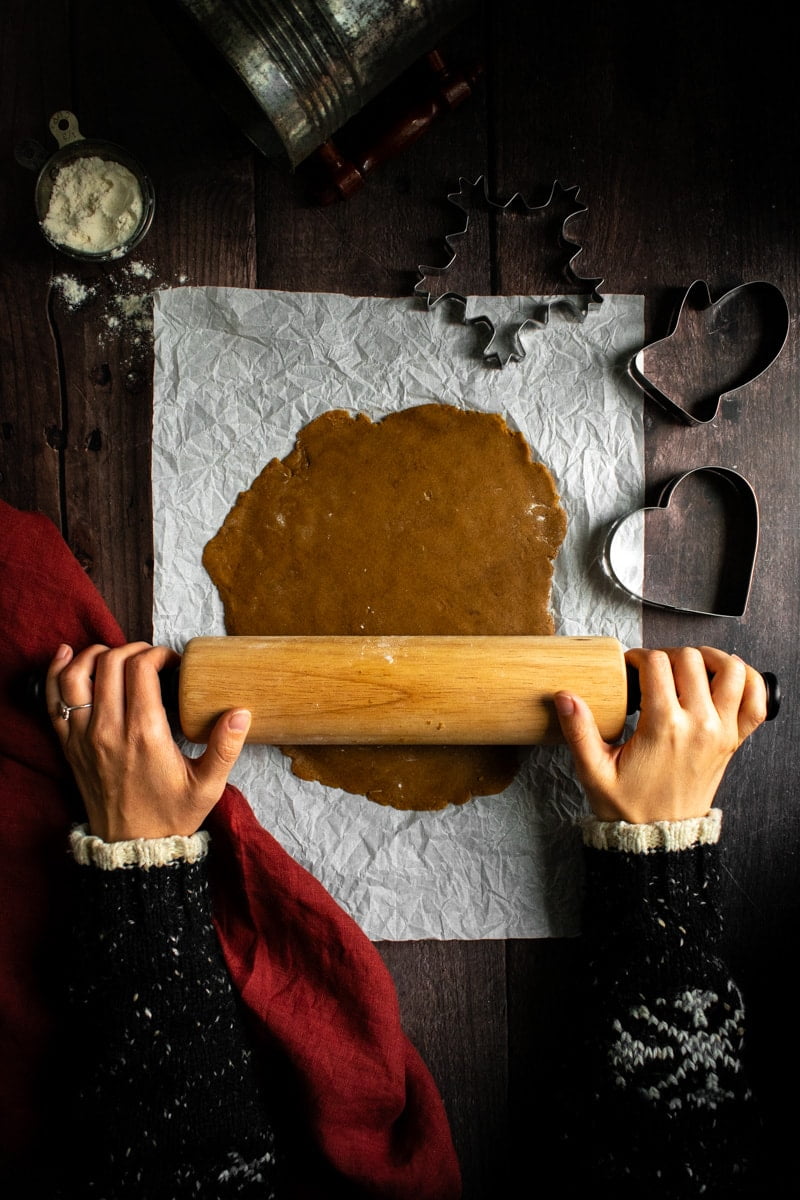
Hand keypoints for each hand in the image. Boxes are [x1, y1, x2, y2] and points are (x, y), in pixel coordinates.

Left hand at [46, 642, 250, 840]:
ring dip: (94, 655)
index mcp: (145, 734)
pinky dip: (57, 673)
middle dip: (132, 650)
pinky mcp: (69, 745)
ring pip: (75, 675)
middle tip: (149, 659)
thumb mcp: (208, 786)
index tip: (171, 663)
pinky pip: (54, 699)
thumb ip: (225, 747)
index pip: (141, 669)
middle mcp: (109, 730)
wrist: (132, 848)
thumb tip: (241, 713)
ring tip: (114, 655)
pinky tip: (68, 656)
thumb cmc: (171, 816)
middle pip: (110, 664)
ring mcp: (84, 737)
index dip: (158, 654)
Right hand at [554, 645, 767, 822]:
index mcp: (663, 726)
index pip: (656, 664)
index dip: (638, 657)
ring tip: (689, 666)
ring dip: (711, 659)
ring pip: (732, 671)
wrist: (660, 837)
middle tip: (652, 669)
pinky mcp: (734, 741)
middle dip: (667, 655)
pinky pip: (757, 702)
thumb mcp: (593, 771)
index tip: (630, 667)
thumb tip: (565, 697)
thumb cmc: (629, 806)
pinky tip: (726, 681)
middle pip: (690, 659)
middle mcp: (698, 724)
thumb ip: (578, 731)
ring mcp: (722, 731)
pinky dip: (749, 683)